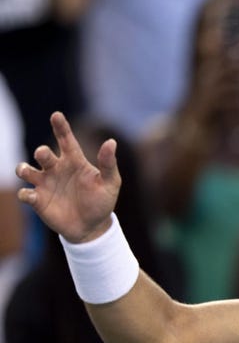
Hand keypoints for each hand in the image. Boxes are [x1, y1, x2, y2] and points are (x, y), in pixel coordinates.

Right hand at [15, 112, 118, 242]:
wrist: (92, 227)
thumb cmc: (101, 201)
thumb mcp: (110, 183)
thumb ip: (108, 163)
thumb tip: (111, 141)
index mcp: (74, 161)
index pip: (66, 140)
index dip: (60, 127)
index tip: (57, 115)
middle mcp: (56, 169)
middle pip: (43, 154)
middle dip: (41, 152)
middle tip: (44, 154)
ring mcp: (45, 184)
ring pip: (25, 170)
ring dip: (23, 168)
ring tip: (26, 171)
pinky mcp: (38, 200)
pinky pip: (25, 193)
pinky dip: (26, 193)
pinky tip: (32, 195)